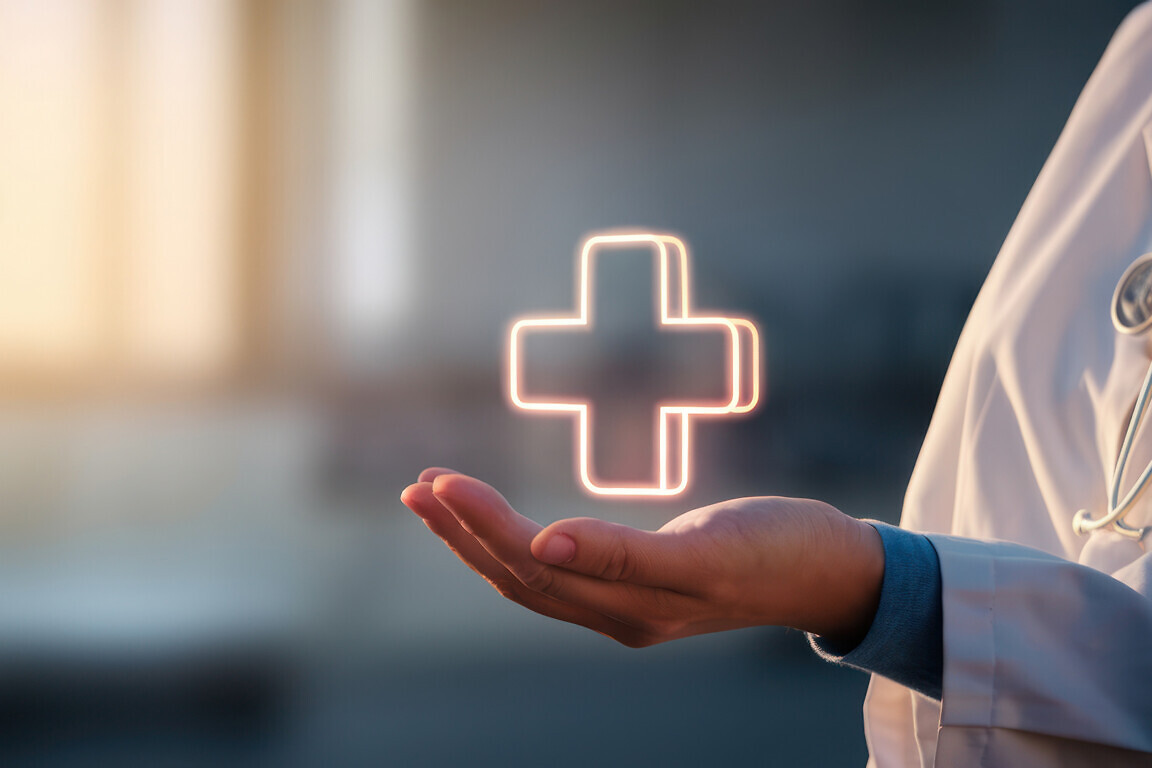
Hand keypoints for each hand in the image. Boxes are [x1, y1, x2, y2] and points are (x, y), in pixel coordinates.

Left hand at [401, 468, 883, 647]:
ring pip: (533, 575)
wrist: (831, 568)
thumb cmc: (781, 551)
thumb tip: (545, 543)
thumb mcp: (710, 549)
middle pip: (518, 575)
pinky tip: (503, 521)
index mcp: (631, 605)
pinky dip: (519, 542)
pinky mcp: (640, 584)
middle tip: (417, 485)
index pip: (531, 565)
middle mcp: (618, 612)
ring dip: (480, 539)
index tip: (438, 483)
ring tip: (437, 498)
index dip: (480, 525)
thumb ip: (627, 553)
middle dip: (463, 532)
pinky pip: (561, 569)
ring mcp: (628, 603)